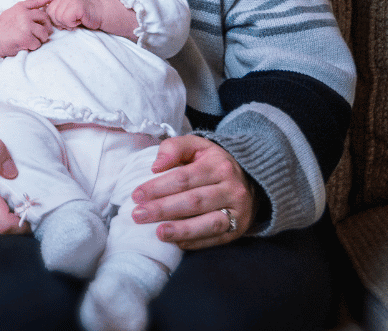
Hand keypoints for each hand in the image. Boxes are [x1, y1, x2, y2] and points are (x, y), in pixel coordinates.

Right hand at [0, 0, 55, 57]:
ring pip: (44, 33)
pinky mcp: (26, 37)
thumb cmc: (2, 29)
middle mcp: (24, 14)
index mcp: (20, 7)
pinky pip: (38, 43)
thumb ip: (23, 10)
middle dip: (46, 27)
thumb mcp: (10, 13)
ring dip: (40, 39)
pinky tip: (25, 45)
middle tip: (42, 33)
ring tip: (31, 40)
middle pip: (44, 18)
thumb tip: (37, 9)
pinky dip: (33, 47)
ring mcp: (26, 25)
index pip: (36, 2)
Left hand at [45, 0, 93, 28]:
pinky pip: (66, 19)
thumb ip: (56, 13)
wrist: (100, 13)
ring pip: (58, 17)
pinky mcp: (77, 6)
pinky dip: (72, 24)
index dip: (54, 20)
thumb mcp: (67, 12)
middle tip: (70, 23)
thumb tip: (44, 19)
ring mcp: (71, 0)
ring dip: (67, 24)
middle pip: (51, 14)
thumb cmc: (83, 16)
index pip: (47, 11)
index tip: (65, 21)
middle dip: (59, 23)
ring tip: (75, 22)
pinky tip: (79, 21)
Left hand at [130, 135, 255, 249]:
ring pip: (209, 223)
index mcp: (218, 165)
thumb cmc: (213, 162)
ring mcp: (238, 211)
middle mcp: (232, 188)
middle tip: (138, 215)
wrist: (251, 179)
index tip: (136, 195)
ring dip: (182, 230)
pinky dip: (196, 242)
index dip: (158, 187)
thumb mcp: (197, 146)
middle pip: (194, 201)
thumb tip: (155, 166)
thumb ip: (174, 148)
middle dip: (163, 209)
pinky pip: (217, 238)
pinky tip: (177, 243)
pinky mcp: (239, 228)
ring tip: (159, 233)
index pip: (183, 178)